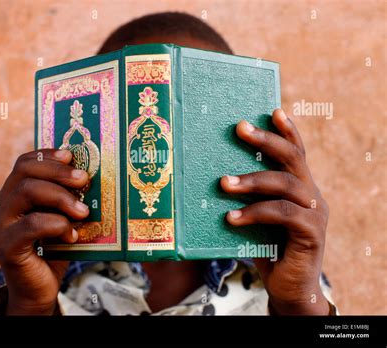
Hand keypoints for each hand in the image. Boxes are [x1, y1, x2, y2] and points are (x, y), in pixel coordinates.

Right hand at [0, 149, 88, 314]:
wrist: (38, 289)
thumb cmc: (53, 249)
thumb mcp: (63, 218)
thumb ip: (69, 199)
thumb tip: (92, 177)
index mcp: (15, 193)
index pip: (25, 163)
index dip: (48, 155)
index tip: (72, 156)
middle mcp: (3, 205)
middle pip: (25, 172)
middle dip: (58, 172)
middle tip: (84, 179)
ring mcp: (1, 225)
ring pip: (27, 192)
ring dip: (61, 197)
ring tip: (83, 211)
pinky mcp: (6, 246)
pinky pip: (31, 225)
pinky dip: (57, 225)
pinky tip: (71, 235)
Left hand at [220, 109, 329, 314]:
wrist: (287, 287)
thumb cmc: (267, 248)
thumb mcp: (255, 218)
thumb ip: (245, 200)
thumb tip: (210, 179)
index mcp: (300, 187)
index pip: (295, 153)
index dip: (286, 131)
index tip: (272, 110)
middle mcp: (311, 195)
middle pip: (291, 159)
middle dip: (266, 140)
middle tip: (240, 128)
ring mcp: (314, 213)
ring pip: (285, 184)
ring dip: (251, 180)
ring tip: (223, 183)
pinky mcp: (310, 233)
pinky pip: (282, 214)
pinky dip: (255, 213)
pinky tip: (232, 219)